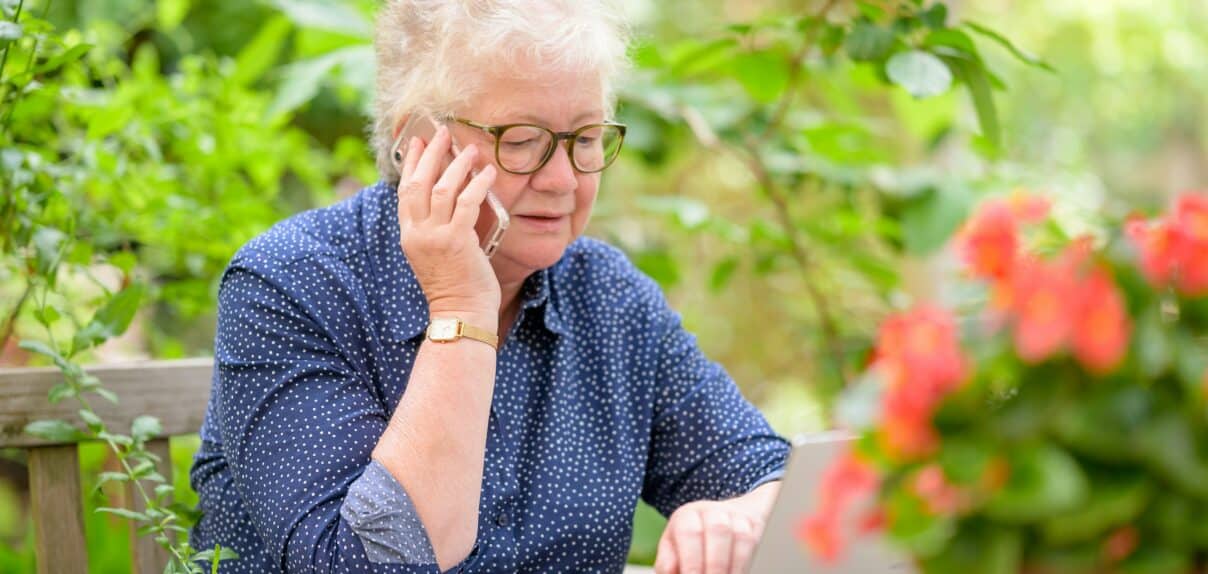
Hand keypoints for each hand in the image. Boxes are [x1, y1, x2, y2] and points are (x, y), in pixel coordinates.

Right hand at [397, 124, 500, 318]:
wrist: (461, 313)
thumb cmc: (455, 285)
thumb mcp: (436, 253)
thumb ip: (436, 227)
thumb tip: (451, 197)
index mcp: (409, 235)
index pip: (405, 190)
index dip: (412, 162)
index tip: (419, 140)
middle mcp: (417, 233)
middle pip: (418, 182)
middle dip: (431, 153)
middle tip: (443, 132)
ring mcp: (435, 237)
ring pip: (442, 188)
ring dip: (457, 164)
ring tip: (471, 149)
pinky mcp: (457, 241)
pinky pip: (467, 203)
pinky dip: (478, 184)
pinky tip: (488, 172)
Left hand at [653, 486, 776, 573]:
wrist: (719, 521)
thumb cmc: (690, 544)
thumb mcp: (673, 549)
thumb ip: (669, 562)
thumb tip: (674, 573)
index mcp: (687, 515)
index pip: (689, 534)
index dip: (692, 561)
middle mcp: (712, 511)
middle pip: (718, 530)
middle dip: (716, 564)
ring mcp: (737, 516)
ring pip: (741, 536)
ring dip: (736, 565)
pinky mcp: (755, 526)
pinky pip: (757, 543)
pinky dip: (749, 562)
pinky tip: (742, 573)